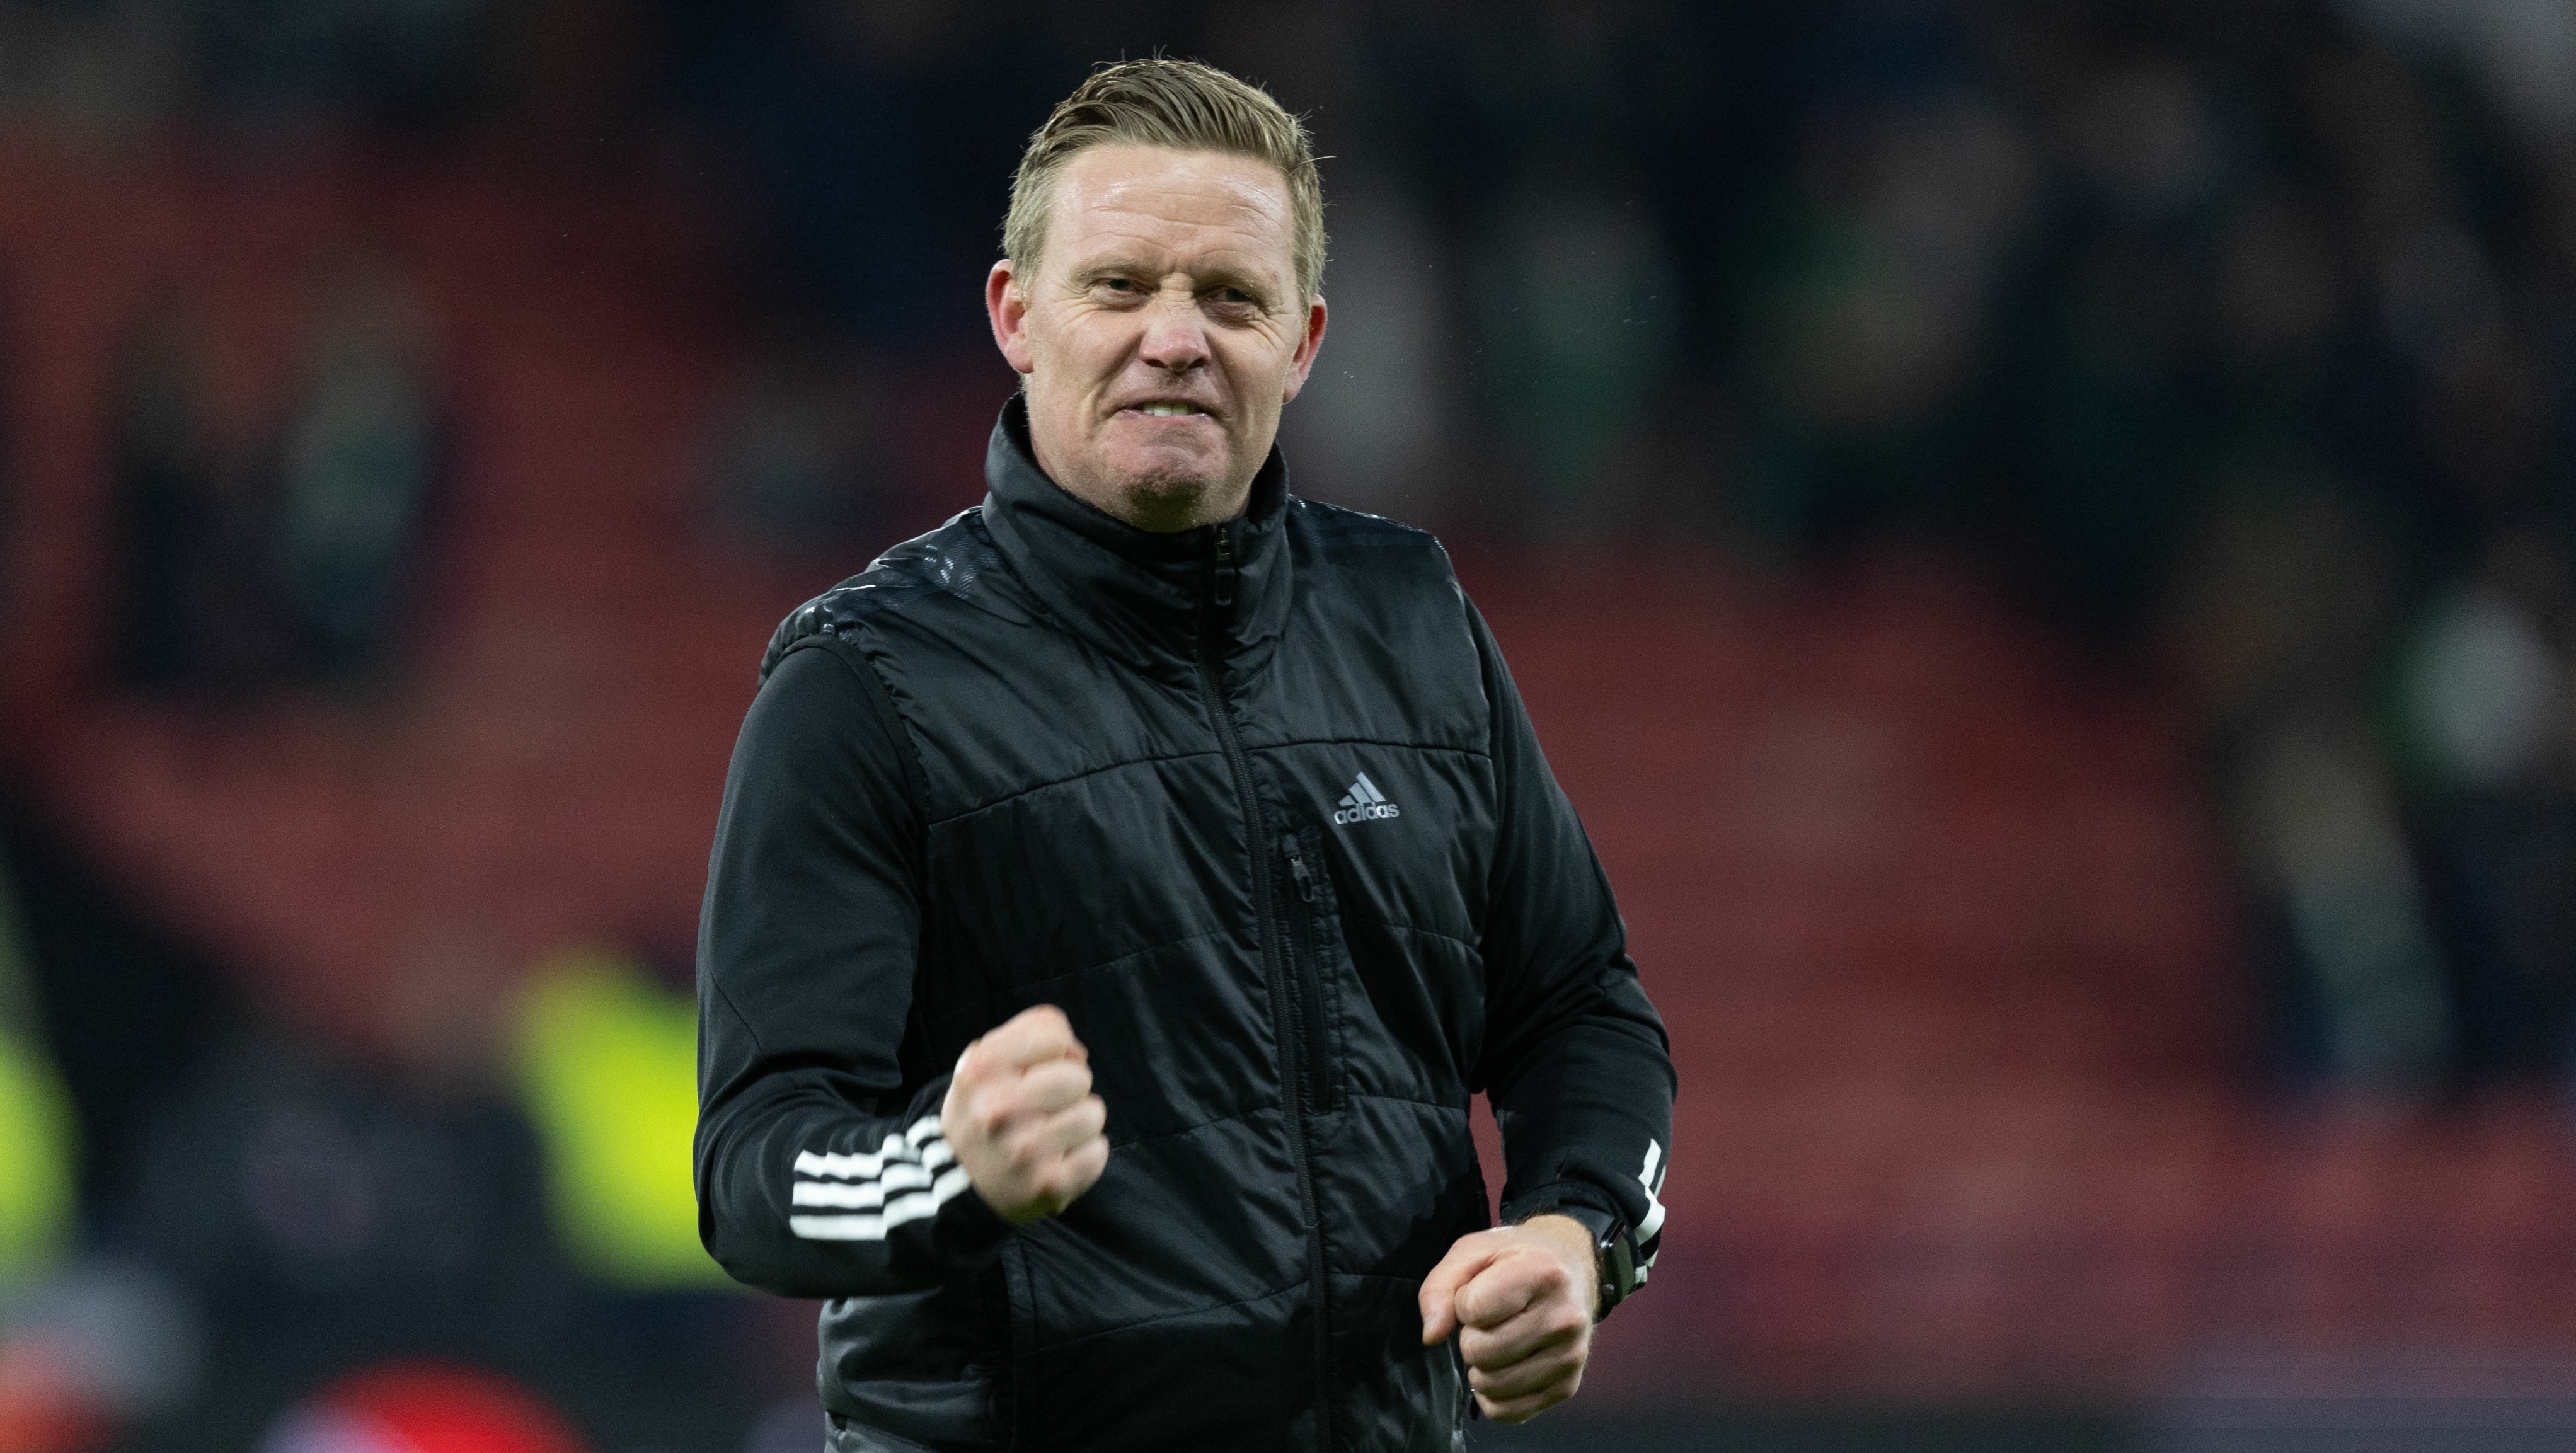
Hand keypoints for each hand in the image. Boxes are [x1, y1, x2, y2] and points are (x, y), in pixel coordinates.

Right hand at [939, 1005, 1109, 1223]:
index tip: (1038, 1069)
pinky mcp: (1049, 1184)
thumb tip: (1078, 1052)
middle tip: (1045, 1107)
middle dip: (1069, 1088)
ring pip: (1092, 1114)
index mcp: (981, 1070)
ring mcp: (1025, 1150)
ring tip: (1050, 1134)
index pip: (1053, 1032)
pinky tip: (1057, 1159)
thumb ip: (1029, 1035)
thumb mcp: (983, 1062)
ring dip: (1079, 1122)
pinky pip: (1098, 1153)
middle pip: (1078, 1076)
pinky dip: (1085, 1155)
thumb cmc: (982, 1110)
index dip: (1056, 1047)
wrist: (955, 1183)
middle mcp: (999, 1109)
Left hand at [1418, 1216, 1596, 1422]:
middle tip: (1490, 1320)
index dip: (1462, 1301)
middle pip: (1479, 1352)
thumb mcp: (1472, 1252)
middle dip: (1471, 1336)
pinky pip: (1506, 1412)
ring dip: (1481, 1366)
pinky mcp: (1568, 1387)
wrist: (1573, 1270)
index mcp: (1543, 1273)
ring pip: (1491, 1386)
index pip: (1472, 1309)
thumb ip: (1440, 1287)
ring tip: (1499, 1340)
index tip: (1481, 1291)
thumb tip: (1431, 1337)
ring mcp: (1570, 1357)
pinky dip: (1493, 1394)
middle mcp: (1564, 1318)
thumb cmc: (1516, 1259)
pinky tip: (1506, 1366)